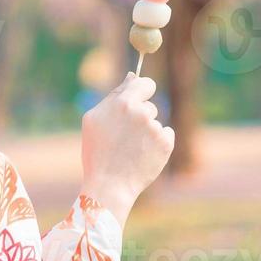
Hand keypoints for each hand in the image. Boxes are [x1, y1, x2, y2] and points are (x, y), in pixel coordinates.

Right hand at [79, 72, 175, 223]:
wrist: (109, 185)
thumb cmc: (97, 152)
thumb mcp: (94, 119)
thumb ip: (115, 94)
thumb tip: (132, 76)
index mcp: (123, 103)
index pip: (145, 83)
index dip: (142, 92)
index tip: (138, 102)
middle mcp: (141, 112)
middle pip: (149, 106)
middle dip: (140, 117)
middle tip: (125, 138)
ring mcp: (155, 128)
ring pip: (155, 122)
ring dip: (147, 132)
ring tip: (131, 149)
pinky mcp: (166, 143)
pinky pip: (166, 134)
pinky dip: (158, 144)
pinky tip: (143, 155)